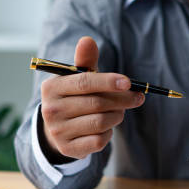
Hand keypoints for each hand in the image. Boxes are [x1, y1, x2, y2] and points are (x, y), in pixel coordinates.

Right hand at [39, 36, 144, 160]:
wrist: (57, 129)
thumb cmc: (74, 97)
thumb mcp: (77, 78)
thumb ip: (85, 61)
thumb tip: (88, 40)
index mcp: (52, 87)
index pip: (85, 82)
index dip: (109, 82)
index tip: (129, 83)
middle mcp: (50, 110)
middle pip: (97, 103)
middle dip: (122, 100)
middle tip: (137, 98)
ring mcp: (58, 131)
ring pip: (101, 122)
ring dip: (117, 116)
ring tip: (119, 112)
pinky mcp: (68, 148)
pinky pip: (99, 140)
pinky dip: (109, 133)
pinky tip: (107, 127)